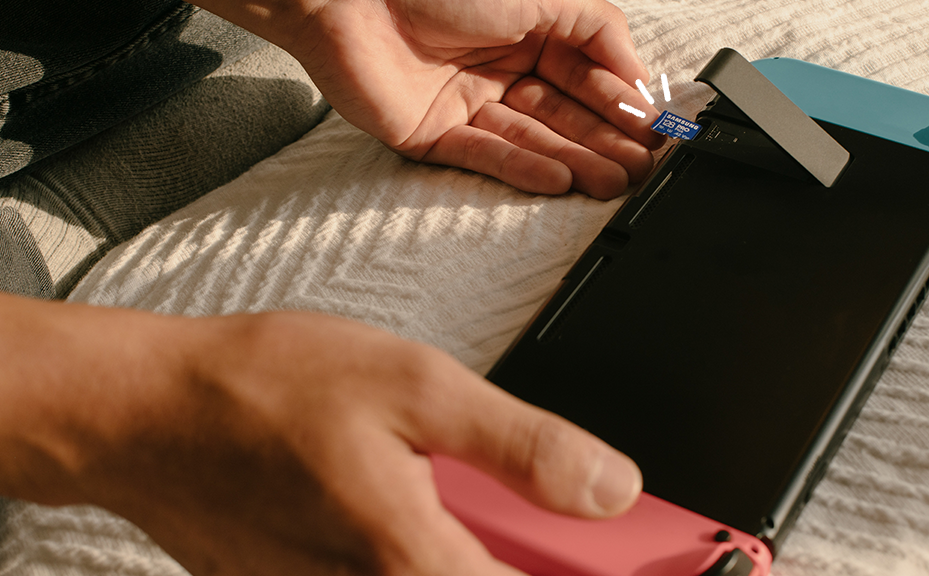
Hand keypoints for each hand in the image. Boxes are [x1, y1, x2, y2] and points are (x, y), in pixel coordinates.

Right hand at [0, 299, 641, 575]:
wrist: (153, 415)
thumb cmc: (268, 391)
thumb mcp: (415, 387)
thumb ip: (522, 446)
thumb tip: (610, 488)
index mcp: (417, 565)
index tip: (689, 561)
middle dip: (556, 564)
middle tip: (596, 528)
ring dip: (501, 556)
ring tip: (507, 514)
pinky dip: (449, 559)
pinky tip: (439, 515)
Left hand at [194, 0, 665, 197]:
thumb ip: (599, 30)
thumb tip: (638, 75)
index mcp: (529, 30)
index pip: (586, 76)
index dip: (620, 103)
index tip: (653, 132)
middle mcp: (500, 67)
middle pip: (561, 113)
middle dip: (603, 142)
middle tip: (638, 170)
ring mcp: (466, 102)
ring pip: (529, 137)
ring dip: (573, 161)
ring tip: (611, 184)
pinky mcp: (431, 133)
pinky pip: (483, 154)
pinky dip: (522, 167)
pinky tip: (559, 181)